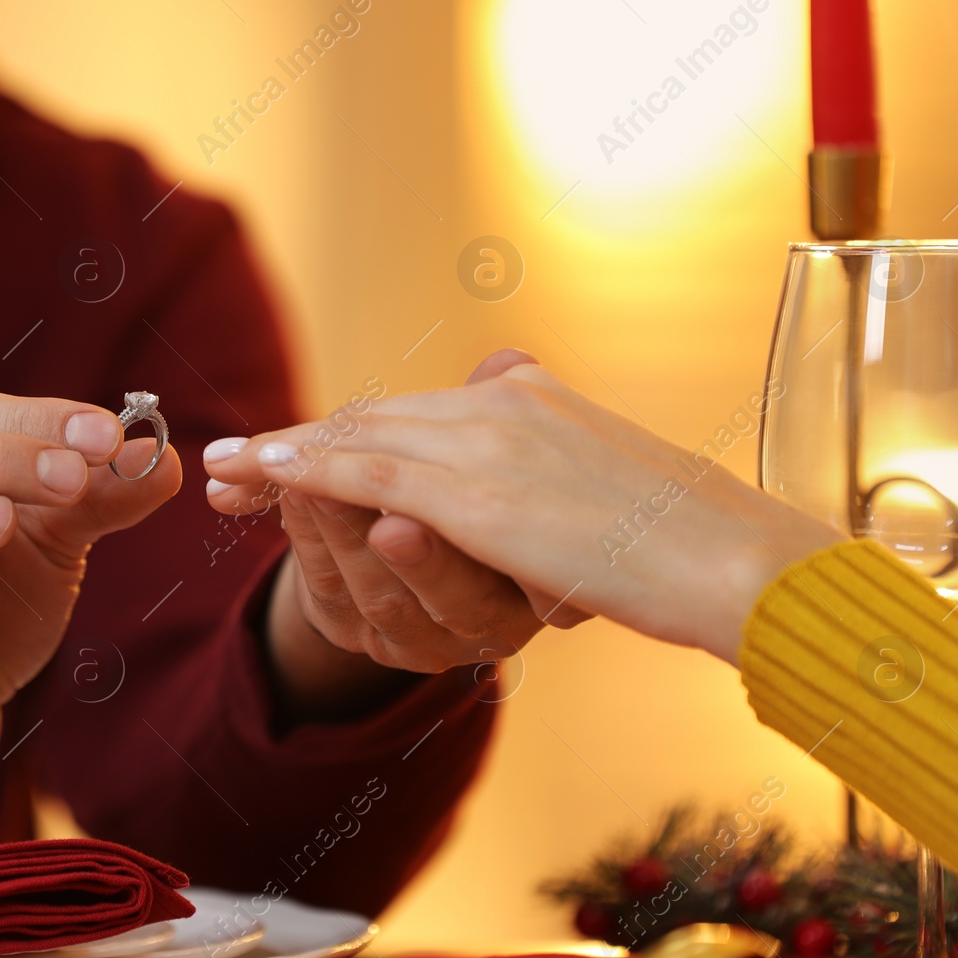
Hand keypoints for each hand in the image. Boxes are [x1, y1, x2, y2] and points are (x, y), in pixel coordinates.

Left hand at [204, 352, 841, 663]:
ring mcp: (489, 439)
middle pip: (374, 413)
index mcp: (532, 400)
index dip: (346, 431)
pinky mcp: (480, 489)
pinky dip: (309, 469)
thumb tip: (530, 455)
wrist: (734, 557)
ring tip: (224, 469)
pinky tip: (266, 476)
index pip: (415, 412)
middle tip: (232, 457)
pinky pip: (372, 470)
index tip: (294, 450)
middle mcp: (503, 402)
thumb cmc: (685, 539)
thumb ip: (555, 467)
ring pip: (359, 434)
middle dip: (299, 440)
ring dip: (283, 453)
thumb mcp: (609, 490)